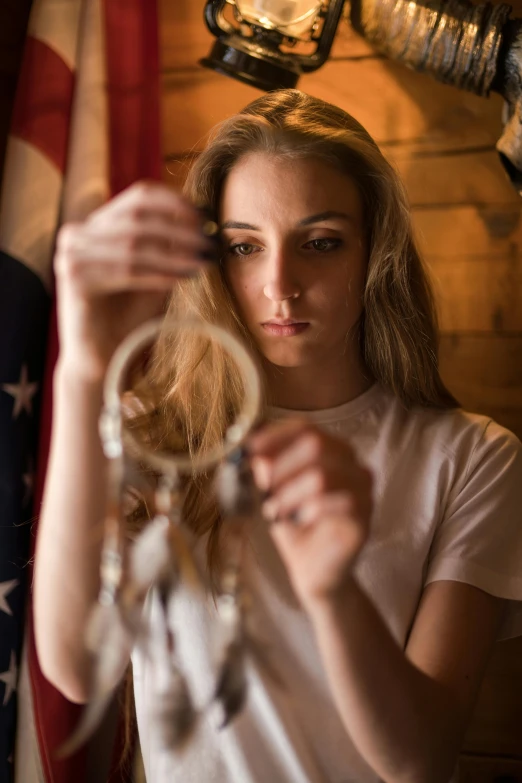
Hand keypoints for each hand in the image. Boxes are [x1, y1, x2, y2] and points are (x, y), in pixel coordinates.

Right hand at [54, 181, 215, 376]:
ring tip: (201, 262)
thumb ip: (168, 249)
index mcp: (94, 226)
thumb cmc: (128, 317)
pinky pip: (126, 272)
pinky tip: (181, 278)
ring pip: (134, 245)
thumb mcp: (152, 274)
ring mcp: (71, 256)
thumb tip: (204, 225)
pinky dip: (157, 274)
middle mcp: (77, 235)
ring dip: (173, 253)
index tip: (204, 217)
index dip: (174, 202)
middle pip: (137, 217)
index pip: (138, 197)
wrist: (101, 360)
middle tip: (208, 242)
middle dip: (179, 229)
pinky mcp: (74, 280)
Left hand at [248, 419, 372, 612]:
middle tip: (263, 486)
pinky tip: (299, 520)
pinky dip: (312, 509)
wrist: (313, 572)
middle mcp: (351, 463)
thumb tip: (254, 453)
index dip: (274, 436)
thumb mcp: (273, 493)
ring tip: (274, 510)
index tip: (248, 450)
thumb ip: (266, 471)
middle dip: (281, 464)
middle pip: (316, 443)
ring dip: (290, 492)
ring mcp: (362, 490)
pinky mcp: (365, 517)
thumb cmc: (295, 527)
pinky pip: (343, 502)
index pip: (305, 428)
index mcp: (329, 450)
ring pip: (324, 475)